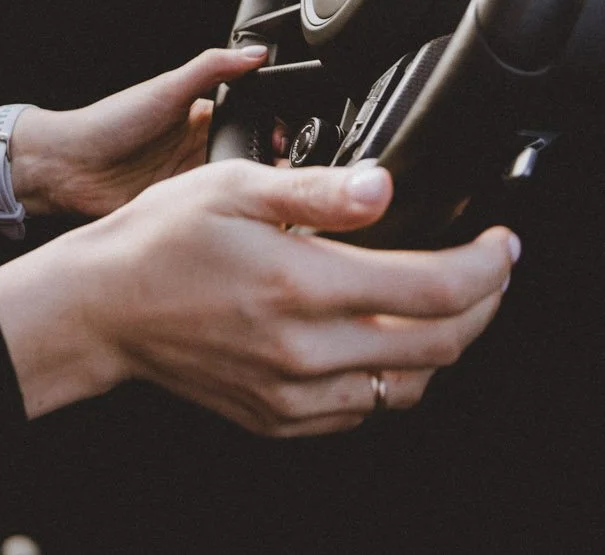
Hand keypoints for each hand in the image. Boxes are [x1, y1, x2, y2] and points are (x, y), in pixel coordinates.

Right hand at [0, 162, 515, 433]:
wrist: (101, 307)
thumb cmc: (160, 239)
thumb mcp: (236, 186)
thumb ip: (319, 190)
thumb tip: (385, 186)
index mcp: (302, 287)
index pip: (434, 291)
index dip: (487, 268)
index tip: (503, 245)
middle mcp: (305, 352)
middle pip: (440, 346)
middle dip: (483, 307)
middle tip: (489, 272)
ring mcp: (294, 395)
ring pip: (409, 388)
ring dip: (441, 346)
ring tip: (441, 303)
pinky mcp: (279, 418)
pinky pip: (363, 411)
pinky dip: (390, 377)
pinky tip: (381, 339)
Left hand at [12, 45, 269, 217]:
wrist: (69, 167)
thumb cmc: (110, 122)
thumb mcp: (166, 89)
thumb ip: (211, 68)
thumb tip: (255, 52)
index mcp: (202, 117)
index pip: (252, 122)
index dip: (275, 131)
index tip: (290, 140)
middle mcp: (200, 150)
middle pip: (251, 159)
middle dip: (271, 167)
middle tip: (286, 173)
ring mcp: (191, 183)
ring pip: (238, 190)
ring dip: (253, 193)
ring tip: (269, 196)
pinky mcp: (181, 211)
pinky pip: (214, 216)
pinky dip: (230, 217)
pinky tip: (241, 219)